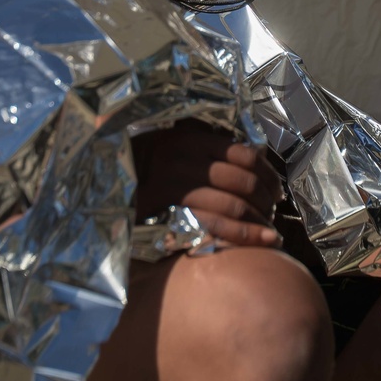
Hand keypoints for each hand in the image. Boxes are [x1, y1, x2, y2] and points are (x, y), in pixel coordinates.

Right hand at [134, 119, 282, 247]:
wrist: (103, 189)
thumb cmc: (146, 168)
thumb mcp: (173, 145)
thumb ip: (206, 147)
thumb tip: (254, 156)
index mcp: (191, 138)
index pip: (245, 155)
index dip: (268, 175)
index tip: (277, 190)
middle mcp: (185, 159)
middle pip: (244, 182)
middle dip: (266, 200)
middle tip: (272, 212)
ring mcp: (176, 188)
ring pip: (234, 205)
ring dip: (260, 222)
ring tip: (270, 232)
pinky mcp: (170, 215)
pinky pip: (217, 227)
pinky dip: (247, 237)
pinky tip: (266, 242)